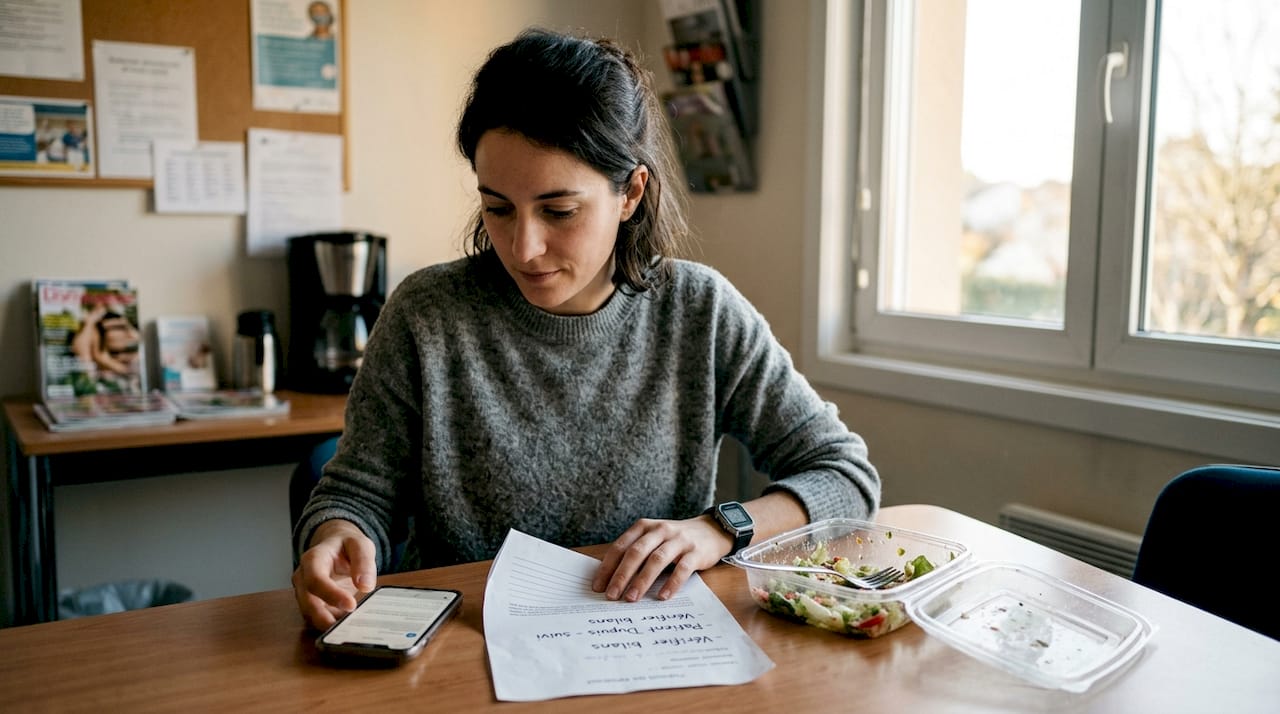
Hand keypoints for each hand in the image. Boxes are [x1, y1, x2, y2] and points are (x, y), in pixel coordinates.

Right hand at [291, 519, 376, 628]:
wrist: (336, 546)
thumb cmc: (347, 545)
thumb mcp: (360, 545)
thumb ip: (363, 561)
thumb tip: (365, 585)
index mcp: (313, 559)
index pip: (315, 579)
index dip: (330, 594)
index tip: (351, 605)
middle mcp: (303, 578)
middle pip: (307, 602)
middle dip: (324, 618)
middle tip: (347, 629)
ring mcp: (305, 593)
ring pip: (310, 615)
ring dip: (328, 625)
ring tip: (350, 631)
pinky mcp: (312, 605)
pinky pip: (318, 619)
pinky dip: (331, 626)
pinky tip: (348, 629)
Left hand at [591, 516, 730, 601]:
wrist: (711, 530)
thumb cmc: (674, 540)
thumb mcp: (653, 539)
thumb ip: (635, 553)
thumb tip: (611, 580)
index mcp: (644, 527)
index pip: (621, 547)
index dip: (608, 567)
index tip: (598, 586)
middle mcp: (660, 530)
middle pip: (636, 553)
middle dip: (621, 575)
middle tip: (612, 596)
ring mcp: (679, 540)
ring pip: (656, 560)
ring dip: (642, 580)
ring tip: (632, 598)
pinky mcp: (696, 552)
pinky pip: (682, 568)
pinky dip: (671, 583)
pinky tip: (662, 596)